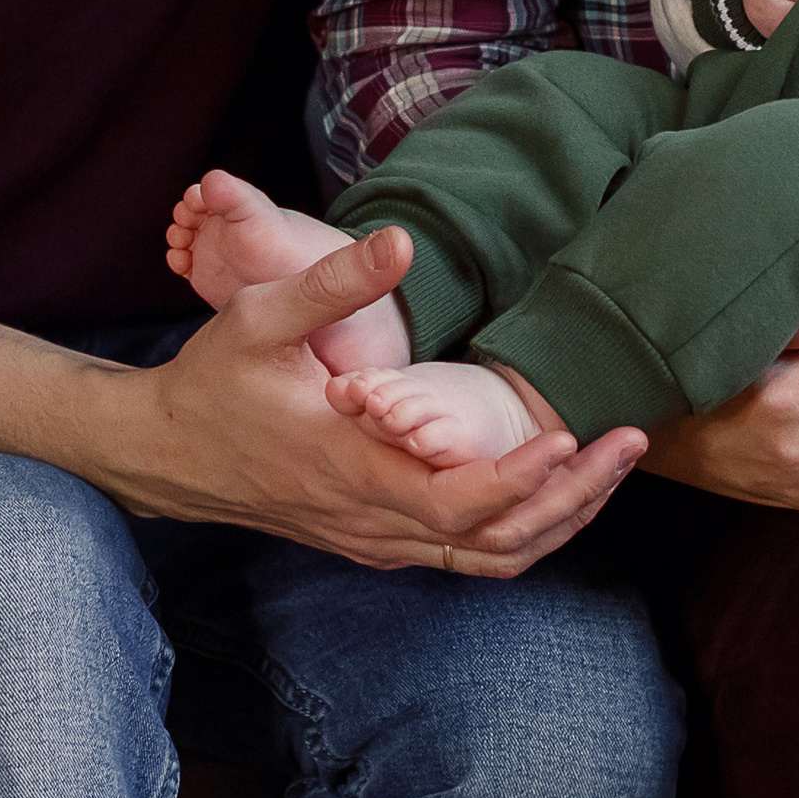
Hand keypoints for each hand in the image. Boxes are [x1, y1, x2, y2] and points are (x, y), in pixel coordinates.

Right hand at [118, 228, 646, 575]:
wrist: (167, 453)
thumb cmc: (214, 377)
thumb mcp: (262, 312)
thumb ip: (336, 280)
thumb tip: (400, 238)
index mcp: (350, 468)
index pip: (456, 502)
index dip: (521, 479)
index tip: (571, 435)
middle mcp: (371, 519)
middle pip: (495, 540)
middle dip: (572, 496)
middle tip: (631, 440)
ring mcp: (376, 539)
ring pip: (487, 559)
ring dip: (557, 518)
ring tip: (612, 463)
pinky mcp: (377, 540)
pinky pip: (465, 555)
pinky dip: (519, 529)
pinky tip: (553, 486)